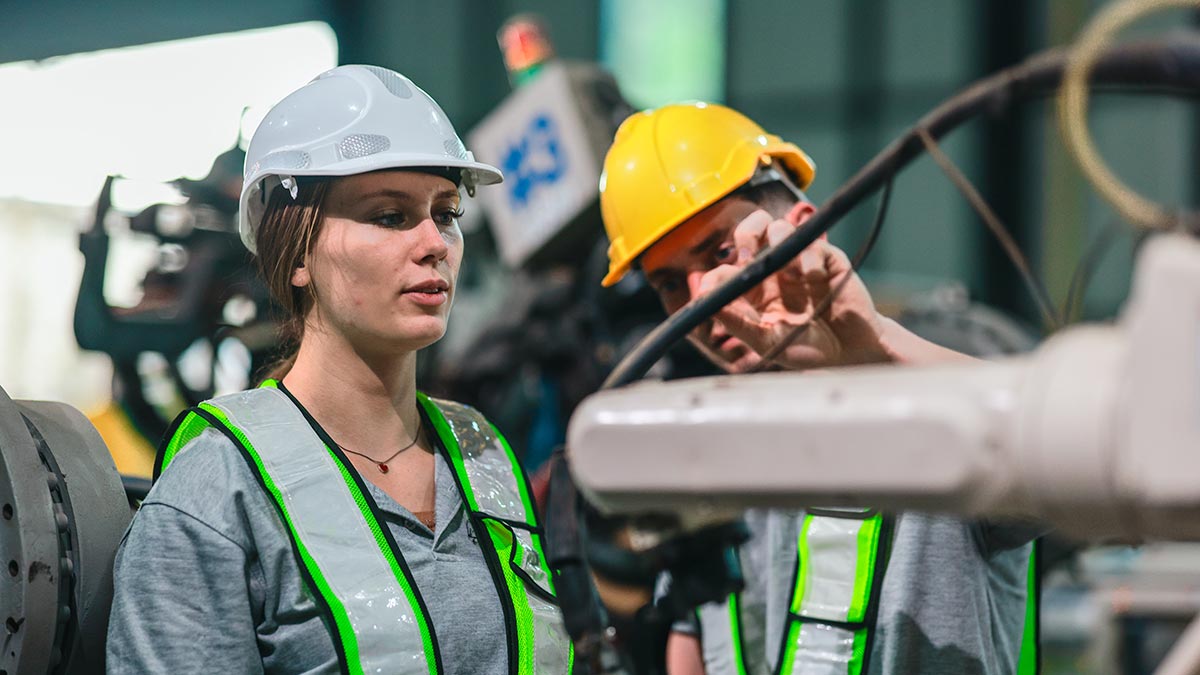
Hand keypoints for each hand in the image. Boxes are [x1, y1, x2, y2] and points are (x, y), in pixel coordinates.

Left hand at [695, 205, 889, 370]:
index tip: (710, 286)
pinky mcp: (827, 259)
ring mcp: (800, 261)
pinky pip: (812, 243)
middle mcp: (773, 271)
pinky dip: (809, 258)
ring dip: (779, 244)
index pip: (727, 269)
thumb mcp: (766, 341)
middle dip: (745, 234)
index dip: (716, 274)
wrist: (850, 354)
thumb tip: (703, 301)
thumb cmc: (807, 349)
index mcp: (754, 291)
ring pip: (780, 227)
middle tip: (746, 257)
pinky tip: (814, 280)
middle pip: (752, 230)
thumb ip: (737, 322)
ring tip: (790, 275)